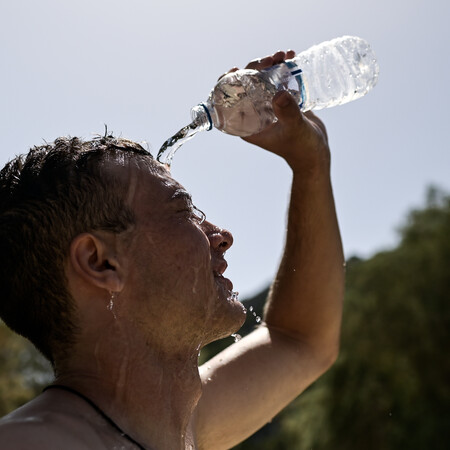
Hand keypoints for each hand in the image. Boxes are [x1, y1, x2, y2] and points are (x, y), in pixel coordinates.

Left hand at [233, 51, 330, 174]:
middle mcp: (255, 115)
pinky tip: (291, 57)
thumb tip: (279, 93)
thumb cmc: (302, 148)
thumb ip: (288, 113)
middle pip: (247, 86)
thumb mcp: (294, 129)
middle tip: (270, 59)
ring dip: (270, 65)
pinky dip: (283, 69)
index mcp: (248, 125)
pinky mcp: (283, 102)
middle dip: (255, 68)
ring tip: (283, 55)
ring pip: (262, 80)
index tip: (235, 69)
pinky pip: (278, 81)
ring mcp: (269, 107)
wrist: (317, 152)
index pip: (229, 102)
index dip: (228, 84)